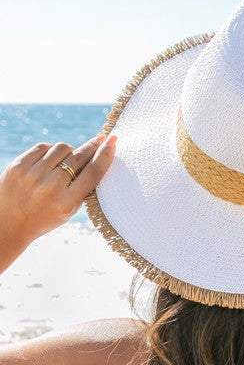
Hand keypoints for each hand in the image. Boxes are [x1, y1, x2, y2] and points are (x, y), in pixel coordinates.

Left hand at [0, 133, 116, 268]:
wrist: (8, 225)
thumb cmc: (44, 217)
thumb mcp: (69, 211)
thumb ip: (83, 188)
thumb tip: (99, 156)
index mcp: (66, 203)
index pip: (93, 172)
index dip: (105, 155)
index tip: (112, 142)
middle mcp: (50, 188)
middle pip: (78, 157)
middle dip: (92, 146)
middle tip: (100, 139)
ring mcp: (32, 175)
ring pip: (62, 148)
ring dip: (69, 152)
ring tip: (66, 161)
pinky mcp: (18, 166)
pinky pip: (42, 147)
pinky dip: (50, 151)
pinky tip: (50, 160)